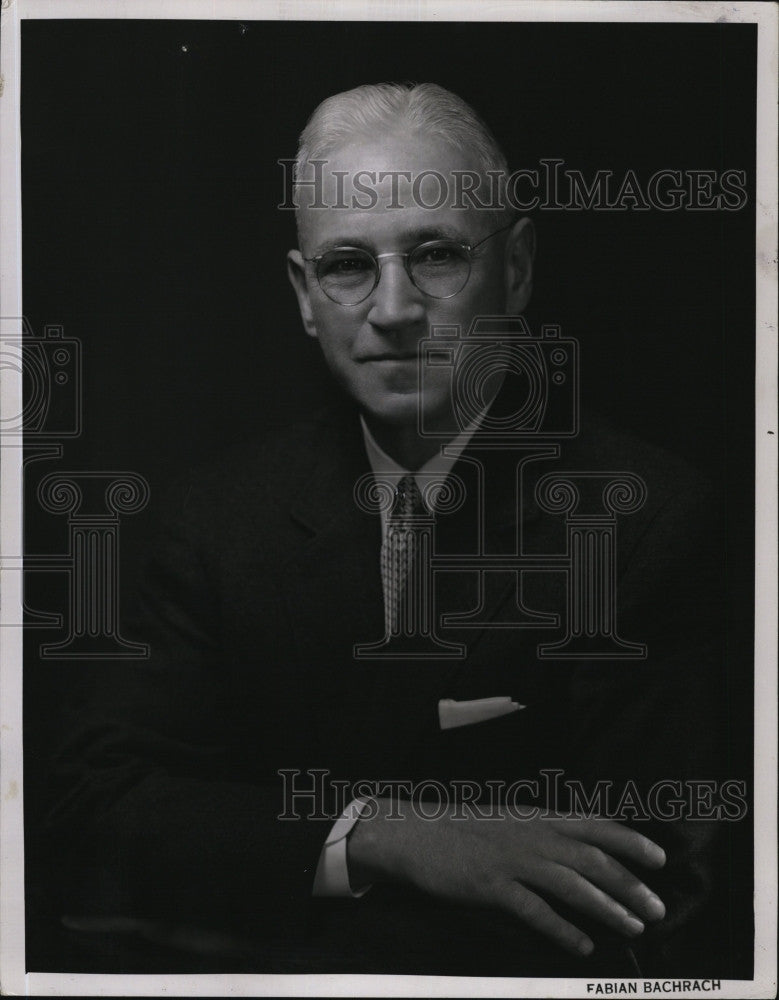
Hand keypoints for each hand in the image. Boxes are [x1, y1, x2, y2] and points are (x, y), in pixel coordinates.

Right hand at [347, 798, 665, 956]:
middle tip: (658, 908)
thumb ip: (542, 831)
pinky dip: (563, 930)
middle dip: (630, 883)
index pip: (594, 825)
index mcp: (537, 816)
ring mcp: (512, 860)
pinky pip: (535, 910)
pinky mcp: (492, 885)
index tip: (660, 857)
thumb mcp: (509, 820)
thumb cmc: (463, 829)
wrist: (414, 832)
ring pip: (572, 885)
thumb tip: (579, 848)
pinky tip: (583, 946)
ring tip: (634, 927)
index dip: (630, 841)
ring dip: (607, 907)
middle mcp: (531, 835)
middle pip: (592, 859)